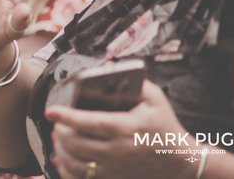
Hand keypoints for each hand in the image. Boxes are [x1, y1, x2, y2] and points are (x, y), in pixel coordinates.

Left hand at [46, 81, 189, 178]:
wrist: (182, 163)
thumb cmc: (165, 127)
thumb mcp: (155, 100)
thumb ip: (134, 81)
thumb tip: (109, 64)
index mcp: (125, 128)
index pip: (90, 122)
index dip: (67, 116)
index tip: (51, 111)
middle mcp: (117, 151)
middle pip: (76, 144)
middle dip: (60, 132)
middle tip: (57, 123)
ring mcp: (114, 169)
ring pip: (75, 163)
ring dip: (60, 150)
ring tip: (58, 138)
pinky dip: (66, 170)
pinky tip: (61, 158)